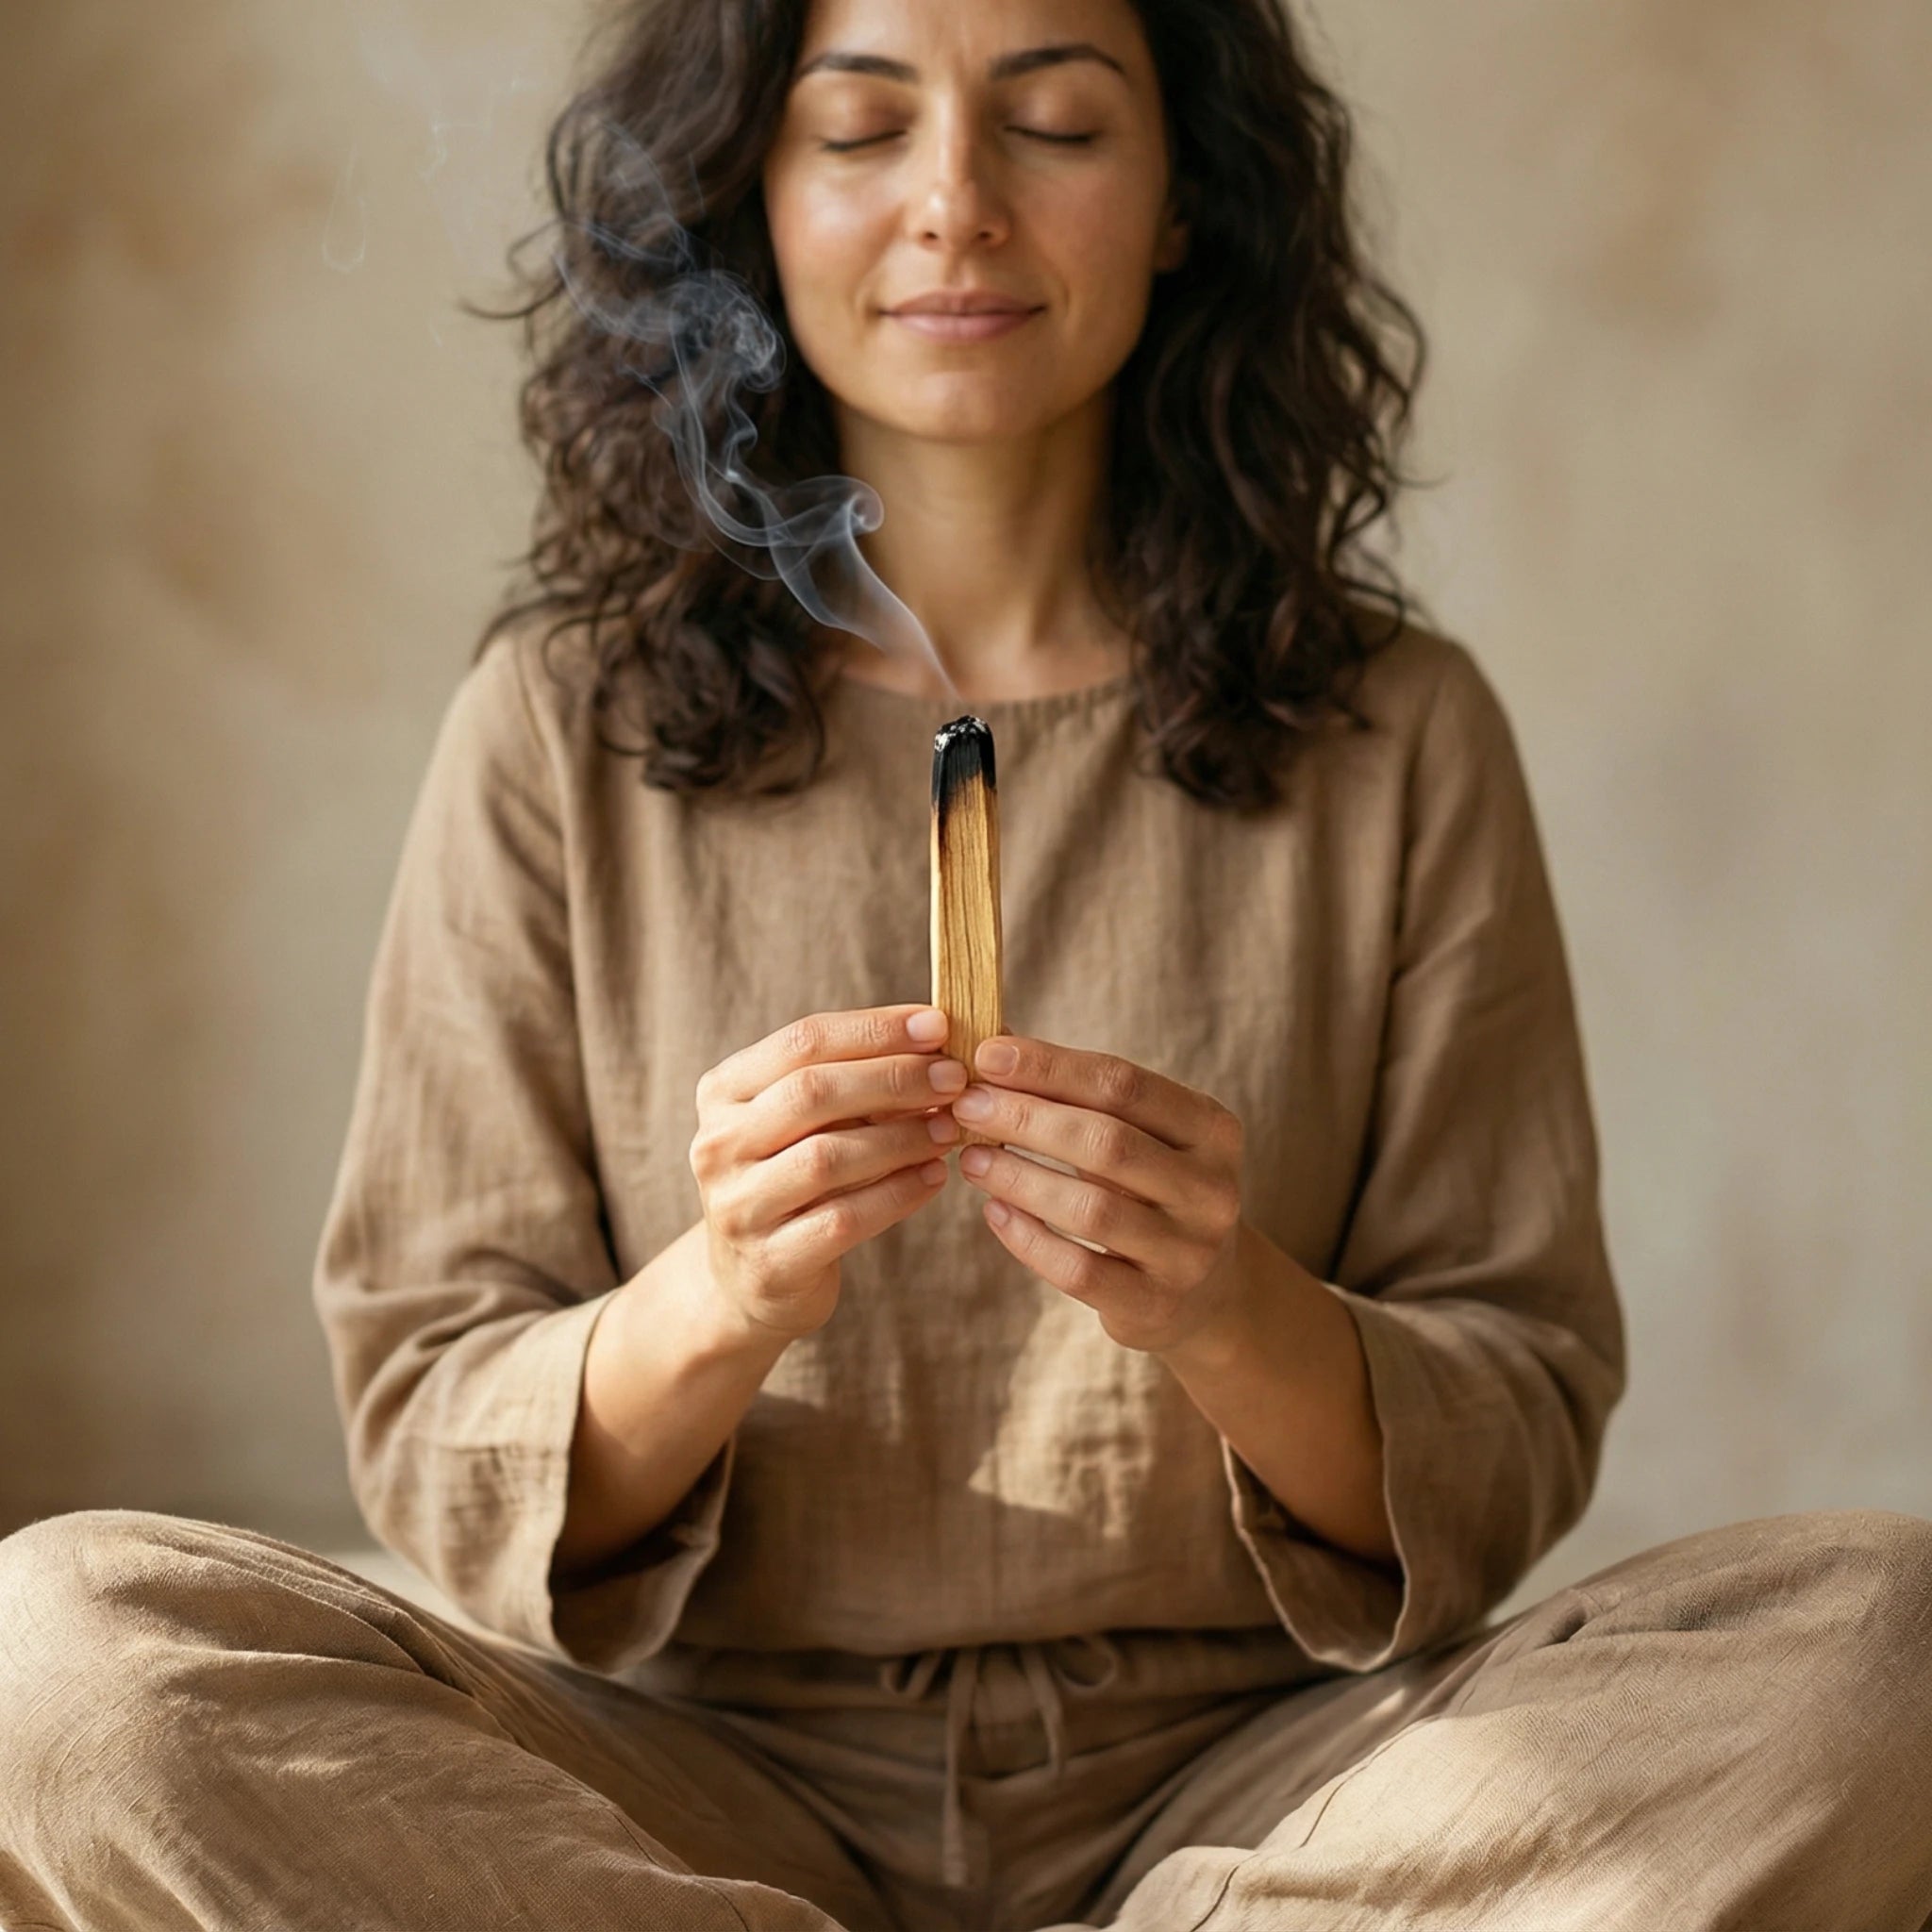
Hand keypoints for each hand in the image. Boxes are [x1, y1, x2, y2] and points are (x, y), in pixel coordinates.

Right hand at [691, 1004, 963, 1340]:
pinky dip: (898, 1195)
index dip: (875, 1029)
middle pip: (812, 1092)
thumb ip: (855, 1081)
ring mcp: (737, 1206)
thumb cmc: (793, 1177)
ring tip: (950, 1129)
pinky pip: (843, 1219)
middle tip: (954, 1078)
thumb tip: (936, 1043)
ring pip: (827, 1157)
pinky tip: (934, 1177)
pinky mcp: (769, 1262)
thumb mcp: (809, 1121)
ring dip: (901, 1138)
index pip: (802, 1040)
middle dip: (894, 1078)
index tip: (938, 1026)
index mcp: (724, 1091)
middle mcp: (718, 1143)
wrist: (751, 1279)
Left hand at [941, 1036, 1249, 1355]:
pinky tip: (994, 1212)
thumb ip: (1080, 1097)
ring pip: (1091, 1208)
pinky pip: (1080, 1270)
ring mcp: (1188, 1252)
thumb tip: (993, 1048)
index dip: (1050, 1067)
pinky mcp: (1155, 1304)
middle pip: (1107, 1142)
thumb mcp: (1141, 1137)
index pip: (1123, 1084)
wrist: (1206, 1291)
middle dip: (1026, 1118)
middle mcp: (1212, 1189)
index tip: (987, 1054)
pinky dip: (1028, 1239)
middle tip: (966, 1104)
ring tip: (970, 1158)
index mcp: (1213, 1129)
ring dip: (1019, 1177)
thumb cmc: (1152, 1190)